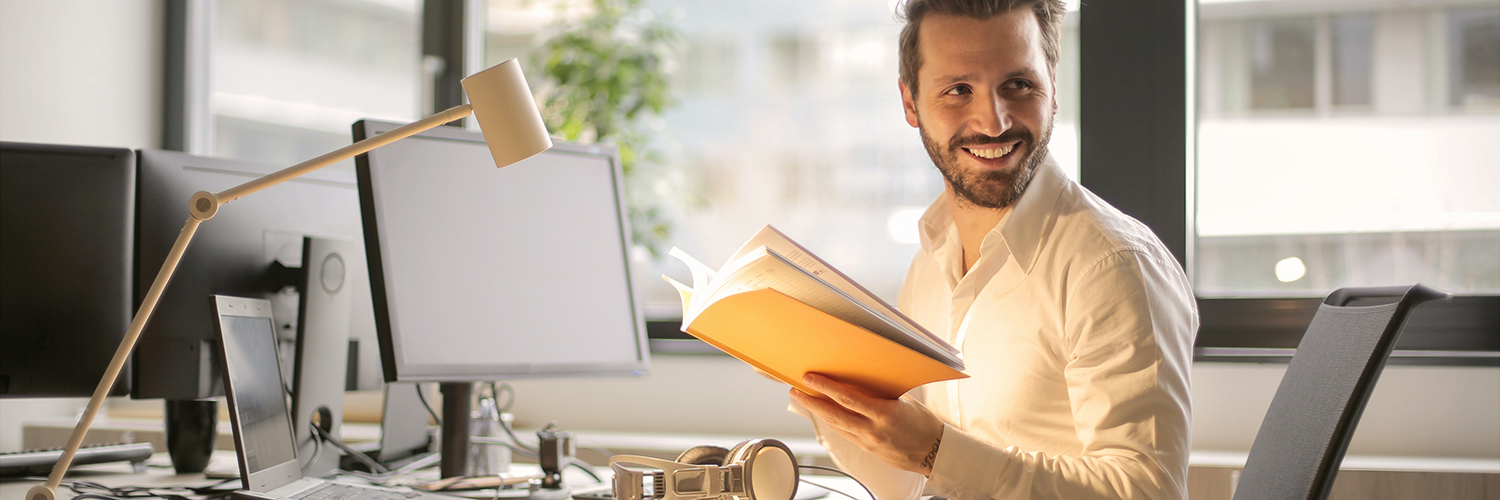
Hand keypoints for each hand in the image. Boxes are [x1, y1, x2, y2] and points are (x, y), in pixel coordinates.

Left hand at [790, 373, 944, 476]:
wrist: (934, 452)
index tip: (810, 378)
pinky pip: (845, 433)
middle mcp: (873, 429)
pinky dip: (833, 422)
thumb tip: (863, 377)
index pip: (847, 398)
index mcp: (885, 413)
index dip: (825, 387)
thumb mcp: (905, 401)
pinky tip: (825, 413)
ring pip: (836, 426)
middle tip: (795, 391)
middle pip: (834, 414)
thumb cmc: (923, 423)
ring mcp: (869, 442)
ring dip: (818, 412)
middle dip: (811, 402)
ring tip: (804, 399)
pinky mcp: (868, 450)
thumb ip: (882, 392)